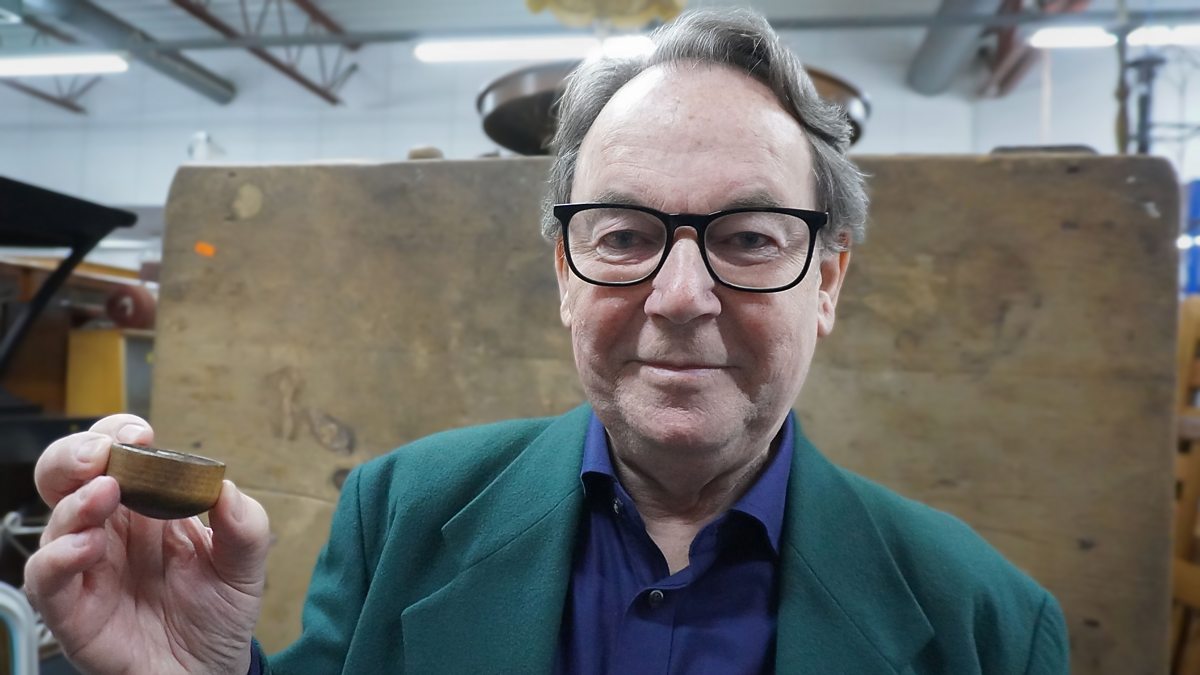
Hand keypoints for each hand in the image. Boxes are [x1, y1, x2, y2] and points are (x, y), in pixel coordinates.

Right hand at [24, 414, 270, 674]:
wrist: (209, 670)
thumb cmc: (218, 611)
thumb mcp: (245, 565)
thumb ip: (245, 525)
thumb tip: (226, 488)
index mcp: (146, 504)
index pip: (118, 453)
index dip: (120, 434)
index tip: (142, 433)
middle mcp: (109, 528)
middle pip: (68, 475)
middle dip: (77, 454)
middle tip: (103, 454)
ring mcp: (87, 567)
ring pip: (54, 521)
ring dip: (75, 502)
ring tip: (105, 495)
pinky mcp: (72, 609)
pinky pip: (47, 577)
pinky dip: (60, 555)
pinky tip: (88, 546)